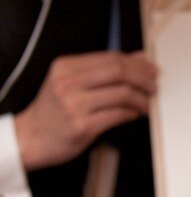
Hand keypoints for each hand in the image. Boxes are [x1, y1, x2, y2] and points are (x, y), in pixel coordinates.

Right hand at [14, 51, 156, 170]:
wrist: (30, 137)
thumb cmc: (54, 111)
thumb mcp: (71, 83)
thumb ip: (102, 70)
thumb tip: (139, 58)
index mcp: (65, 67)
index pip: (111, 58)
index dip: (137, 64)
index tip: (151, 70)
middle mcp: (68, 83)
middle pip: (118, 71)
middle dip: (143, 78)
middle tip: (154, 87)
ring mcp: (74, 105)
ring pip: (122, 94)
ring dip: (141, 99)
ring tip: (147, 104)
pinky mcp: (82, 126)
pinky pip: (118, 115)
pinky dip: (132, 113)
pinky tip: (135, 114)